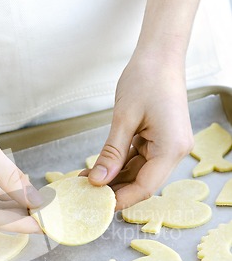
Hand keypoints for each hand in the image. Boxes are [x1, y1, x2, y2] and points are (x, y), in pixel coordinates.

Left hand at [87, 52, 193, 209]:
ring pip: (139, 173)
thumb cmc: (146, 78)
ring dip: (114, 178)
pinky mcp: (160, 140)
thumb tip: (98, 181)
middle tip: (86, 193)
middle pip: (143, 182)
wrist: (160, 55)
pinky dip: (120, 165)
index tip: (97, 205)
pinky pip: (139, 160)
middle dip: (115, 189)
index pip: (146, 186)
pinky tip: (99, 168)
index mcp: (171, 148)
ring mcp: (168, 146)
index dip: (121, 199)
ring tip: (87, 179)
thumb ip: (111, 153)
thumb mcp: (124, 118)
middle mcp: (174, 151)